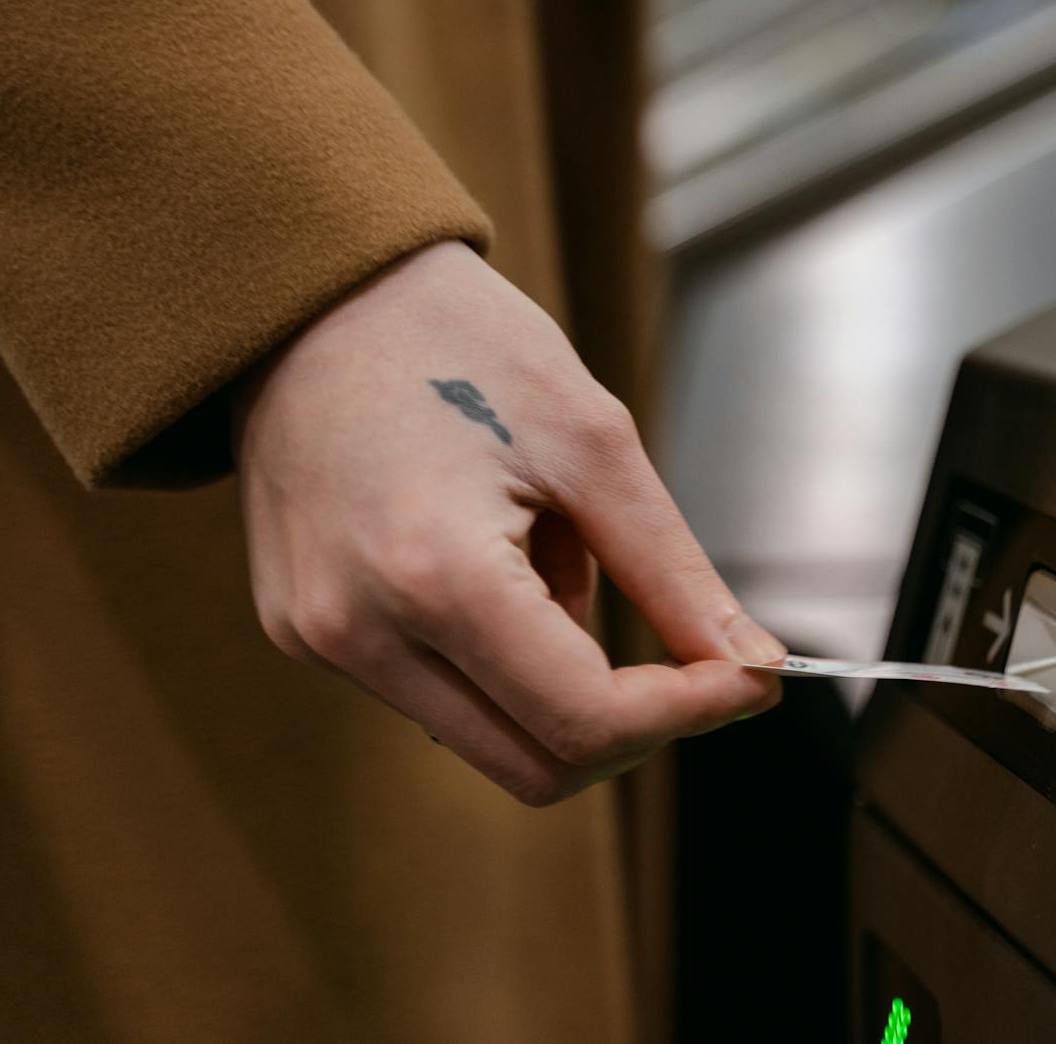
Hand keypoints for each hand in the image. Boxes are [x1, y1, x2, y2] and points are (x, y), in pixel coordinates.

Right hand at [232, 241, 783, 804]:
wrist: (317, 290)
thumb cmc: (458, 338)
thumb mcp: (592, 441)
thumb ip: (671, 573)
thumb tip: (751, 664)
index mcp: (435, 577)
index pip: (585, 721)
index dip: (687, 711)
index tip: (749, 676)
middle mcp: (358, 632)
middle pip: (535, 765)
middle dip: (633, 722)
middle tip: (688, 651)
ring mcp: (319, 641)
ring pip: (488, 737)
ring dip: (561, 683)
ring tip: (556, 549)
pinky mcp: (304, 632)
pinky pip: (434, 692)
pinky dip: (500, 656)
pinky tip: (500, 555)